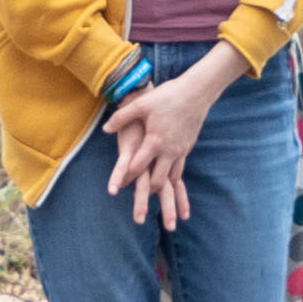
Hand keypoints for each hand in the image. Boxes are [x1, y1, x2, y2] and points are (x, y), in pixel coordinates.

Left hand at [102, 49, 231, 222]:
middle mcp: (169, 151)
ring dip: (165, 193)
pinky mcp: (188, 147)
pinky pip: (180, 169)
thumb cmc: (167, 96)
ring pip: (172, 178)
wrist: (196, 92)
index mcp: (155, 141)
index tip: (117, 188)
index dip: (126, 178)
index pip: (137, 166)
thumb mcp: (141, 104)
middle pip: (158, 180)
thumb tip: (105, 129)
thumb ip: (121, 118)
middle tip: (139, 209)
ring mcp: (181, 150)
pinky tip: (171, 183)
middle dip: (148, 195)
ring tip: (160, 204)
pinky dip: (175, 180)